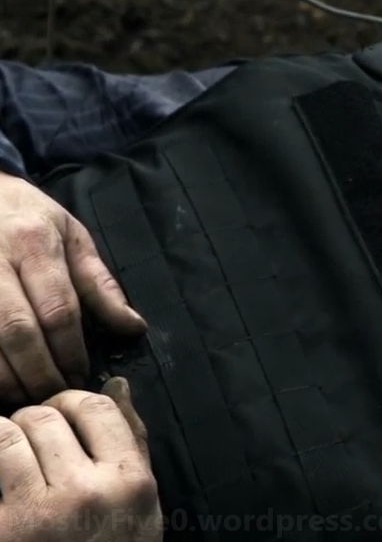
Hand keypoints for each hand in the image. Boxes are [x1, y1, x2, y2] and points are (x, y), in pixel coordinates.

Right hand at [0, 172, 145, 403]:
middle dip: (39, 371)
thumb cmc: (29, 217)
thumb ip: (100, 285)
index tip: (82, 378)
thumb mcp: (72, 236)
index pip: (57, 309)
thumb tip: (134, 328)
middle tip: (55, 397)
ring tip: (26, 400)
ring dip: (4, 379)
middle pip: (17, 330)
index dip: (71, 351)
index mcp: (34, 243)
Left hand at [0, 378, 160, 540]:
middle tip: (28, 440)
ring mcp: (40, 513)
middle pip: (46, 417)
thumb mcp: (141, 504)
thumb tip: (115, 384)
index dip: (70, 401)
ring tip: (8, 455)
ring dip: (2, 438)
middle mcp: (87, 491)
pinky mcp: (5, 531)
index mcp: (129, 480)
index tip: (61, 414)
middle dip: (31, 421)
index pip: (96, 408)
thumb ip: (132, 442)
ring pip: (8, 436)